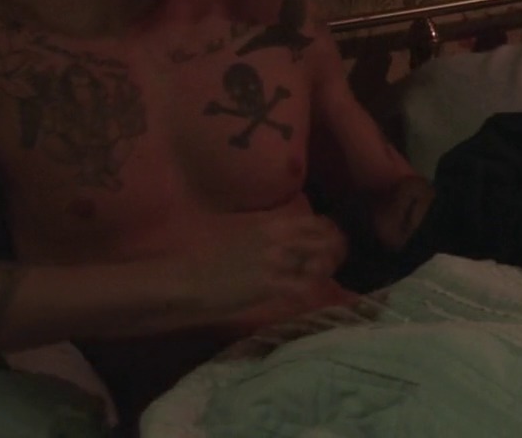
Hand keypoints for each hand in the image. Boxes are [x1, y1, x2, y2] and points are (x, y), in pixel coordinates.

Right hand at [185, 213, 349, 321]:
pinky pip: (305, 286)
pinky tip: (306, 298)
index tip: (331, 248)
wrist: (186, 278)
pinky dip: (311, 293)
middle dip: (335, 254)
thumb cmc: (211, 259)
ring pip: (322, 261)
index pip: (320, 222)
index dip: (332, 236)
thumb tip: (290, 241)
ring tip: (317, 283)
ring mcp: (277, 259)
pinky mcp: (271, 283)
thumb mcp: (245, 235)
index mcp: (274, 223)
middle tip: (328, 269)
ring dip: (325, 273)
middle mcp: (280, 237)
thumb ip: (271, 235)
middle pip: (328, 240)